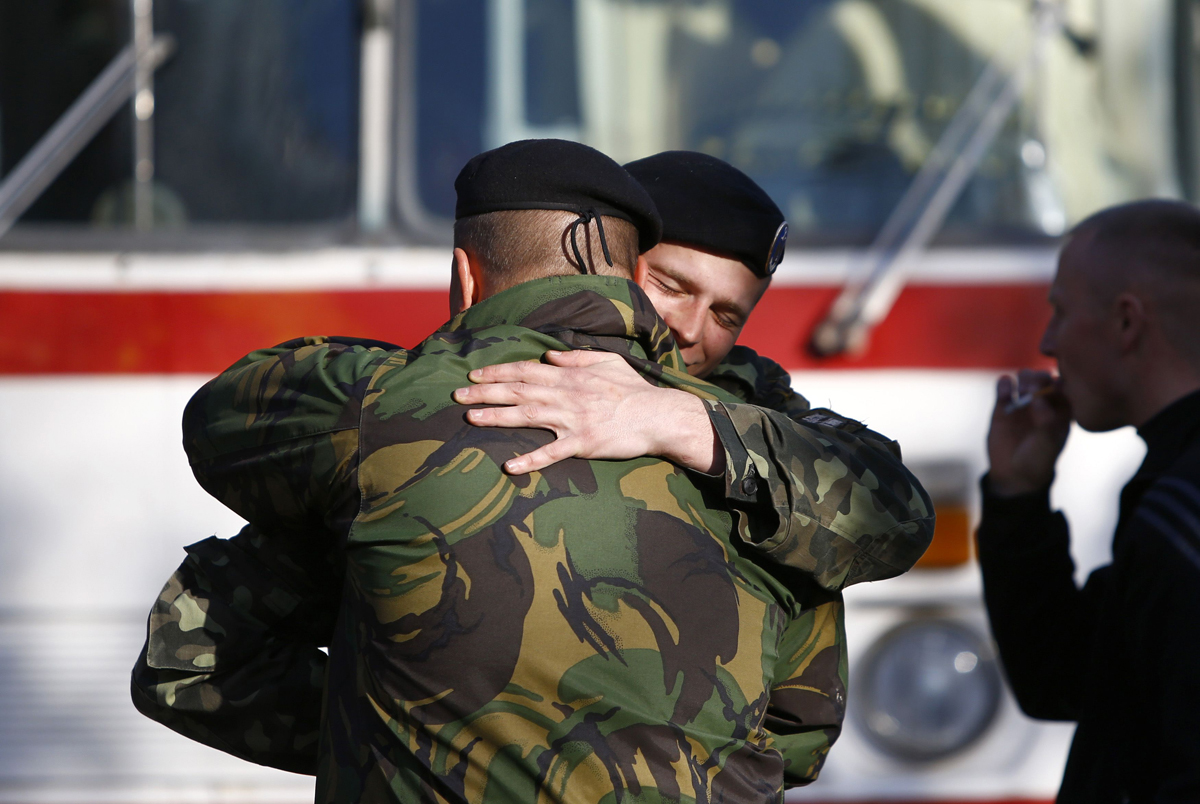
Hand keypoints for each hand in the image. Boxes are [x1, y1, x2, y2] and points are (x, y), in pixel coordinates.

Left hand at [453, 350, 723, 474]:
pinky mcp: (584, 444)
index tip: (473, 376)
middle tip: (458, 396)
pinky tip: (510, 466)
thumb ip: (577, 358)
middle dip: (486, 392)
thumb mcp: (608, 362)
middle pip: (519, 392)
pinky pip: (553, 452)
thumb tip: (550, 357)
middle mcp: (567, 395)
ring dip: (498, 417)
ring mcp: (574, 420)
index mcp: (570, 376)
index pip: (526, 371)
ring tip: (472, 418)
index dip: (498, 373)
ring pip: (528, 417)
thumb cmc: (634, 389)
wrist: (659, 415)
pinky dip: (531, 459)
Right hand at [987, 370, 1071, 496]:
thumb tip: (1038, 398)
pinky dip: (1003, 383)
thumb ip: (1046, 421)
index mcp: (1063, 409)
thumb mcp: (1048, 444)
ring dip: (1023, 378)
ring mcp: (1023, 401)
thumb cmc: (1039, 459)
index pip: (1065, 387)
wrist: (1014, 473)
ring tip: (1020, 390)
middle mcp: (1044, 402)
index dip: (1059, 383)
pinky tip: (1004, 390)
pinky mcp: (1003, 405)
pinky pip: (1003, 386)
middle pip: (1044, 378)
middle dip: (1039, 378)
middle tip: (1033, 387)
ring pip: (1025, 377)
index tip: (1054, 386)